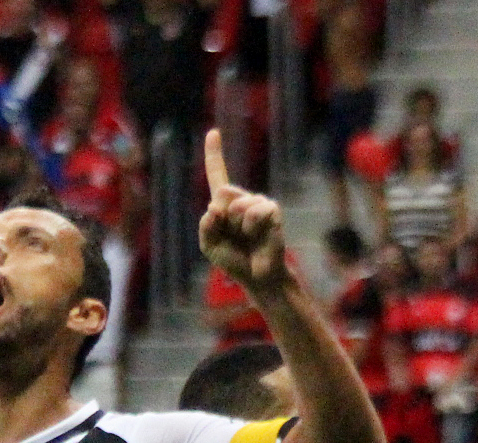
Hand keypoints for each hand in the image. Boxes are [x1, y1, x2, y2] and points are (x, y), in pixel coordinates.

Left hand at [199, 130, 290, 293]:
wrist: (257, 275)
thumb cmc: (234, 260)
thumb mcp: (210, 246)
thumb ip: (205, 228)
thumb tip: (214, 208)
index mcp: (224, 204)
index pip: (218, 175)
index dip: (214, 154)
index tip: (213, 132)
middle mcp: (242, 198)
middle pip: (222, 193)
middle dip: (222, 219)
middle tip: (234, 236)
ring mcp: (258, 202)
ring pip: (237, 205)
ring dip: (237, 226)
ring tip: (247, 238)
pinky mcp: (272, 210)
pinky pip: (254, 211)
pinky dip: (251, 227)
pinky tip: (258, 236)